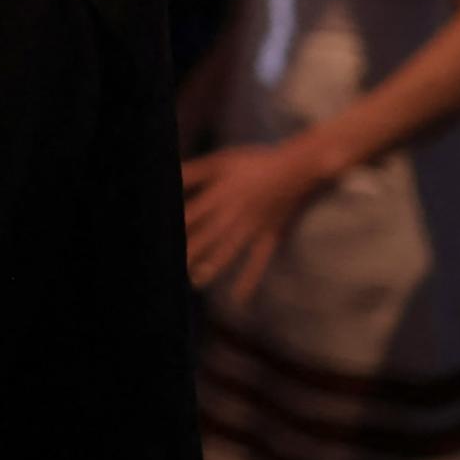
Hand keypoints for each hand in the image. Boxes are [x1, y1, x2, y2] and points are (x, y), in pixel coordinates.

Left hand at [180, 139, 331, 302]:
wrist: (296, 167)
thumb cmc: (255, 161)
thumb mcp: (222, 161)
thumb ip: (194, 170)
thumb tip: (170, 173)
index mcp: (220, 194)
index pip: (191, 214)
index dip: (177, 226)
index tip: (162, 239)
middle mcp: (234, 213)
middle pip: (206, 235)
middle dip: (189, 250)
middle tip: (171, 265)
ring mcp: (253, 227)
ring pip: (228, 250)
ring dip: (212, 266)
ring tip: (195, 281)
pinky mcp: (270, 236)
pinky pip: (258, 261)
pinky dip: (249, 280)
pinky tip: (239, 299)